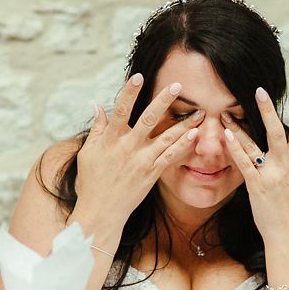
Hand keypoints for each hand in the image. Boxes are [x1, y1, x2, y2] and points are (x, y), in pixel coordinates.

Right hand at [74, 74, 203, 226]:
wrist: (101, 212)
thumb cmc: (91, 182)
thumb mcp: (88, 153)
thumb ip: (97, 129)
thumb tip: (98, 105)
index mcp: (110, 140)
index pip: (121, 110)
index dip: (129, 93)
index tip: (139, 76)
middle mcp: (127, 148)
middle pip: (148, 119)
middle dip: (164, 101)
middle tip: (178, 85)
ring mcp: (141, 161)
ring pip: (166, 138)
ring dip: (184, 123)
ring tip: (200, 111)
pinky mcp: (151, 174)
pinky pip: (170, 157)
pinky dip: (183, 146)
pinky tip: (194, 135)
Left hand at [222, 87, 288, 237]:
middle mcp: (288, 165)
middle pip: (279, 132)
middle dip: (268, 111)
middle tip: (259, 90)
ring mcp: (272, 174)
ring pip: (257, 145)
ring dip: (241, 127)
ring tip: (227, 111)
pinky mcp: (257, 185)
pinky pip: (245, 163)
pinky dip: (235, 148)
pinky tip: (227, 134)